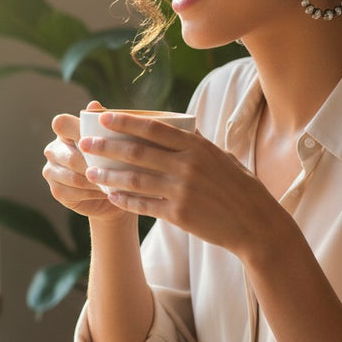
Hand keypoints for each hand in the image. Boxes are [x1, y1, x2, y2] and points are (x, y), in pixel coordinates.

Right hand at [42, 102, 130, 222]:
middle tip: (116, 169)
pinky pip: (73, 192)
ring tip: (114, 182)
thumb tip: (94, 104)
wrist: (116, 192)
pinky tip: (105, 193)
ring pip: (73, 176)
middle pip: (70, 156)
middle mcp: (54, 149)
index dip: (75, 129)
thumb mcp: (115, 142)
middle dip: (94, 164)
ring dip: (96, 181)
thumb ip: (104, 125)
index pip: (61, 123)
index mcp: (66, 132)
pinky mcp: (56, 191)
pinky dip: (92, 194)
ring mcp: (51, 170)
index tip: (96, 140)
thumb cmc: (116, 160)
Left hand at [77, 111, 284, 255]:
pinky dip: (125, 200)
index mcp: (197, 147)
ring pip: (135, 180)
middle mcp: (187, 166)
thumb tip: (175, 128)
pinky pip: (144, 205)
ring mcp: (182, 191)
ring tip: (91, 172)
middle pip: (137, 152)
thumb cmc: (241, 188)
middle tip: (85, 144)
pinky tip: (111, 196)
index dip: (125, 121)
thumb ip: (197, 144)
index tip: (103, 117)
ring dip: (109, 175)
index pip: (153, 128)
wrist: (256, 224)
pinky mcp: (179, 215)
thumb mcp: (222, 157)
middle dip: (107, 147)